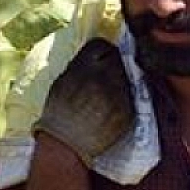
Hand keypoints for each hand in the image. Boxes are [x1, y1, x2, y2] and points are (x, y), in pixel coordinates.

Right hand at [33, 37, 134, 162]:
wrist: (65, 144)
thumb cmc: (59, 113)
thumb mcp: (62, 81)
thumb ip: (81, 64)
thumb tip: (97, 52)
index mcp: (82, 68)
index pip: (101, 45)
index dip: (102, 50)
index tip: (101, 56)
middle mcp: (101, 79)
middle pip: (117, 58)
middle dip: (113, 64)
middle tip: (106, 75)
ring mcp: (117, 96)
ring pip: (127, 76)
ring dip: (120, 80)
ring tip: (107, 92)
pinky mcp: (126, 111)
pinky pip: (130, 95)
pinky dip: (124, 97)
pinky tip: (111, 106)